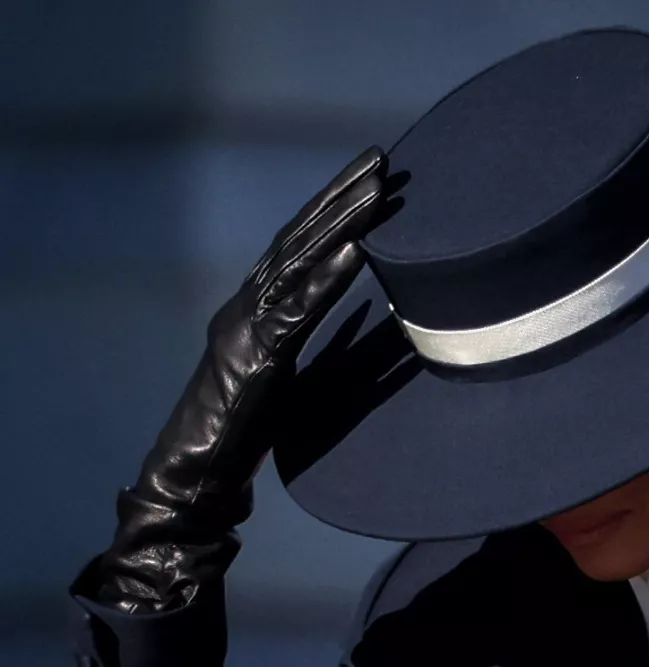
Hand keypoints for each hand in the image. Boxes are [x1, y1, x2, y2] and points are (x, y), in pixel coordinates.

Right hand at [92, 146, 388, 612]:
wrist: (197, 473)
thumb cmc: (247, 428)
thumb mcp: (291, 371)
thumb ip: (321, 338)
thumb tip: (370, 322)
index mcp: (256, 305)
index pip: (297, 242)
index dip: (332, 206)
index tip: (370, 176)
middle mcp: (248, 303)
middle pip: (299, 235)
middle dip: (341, 194)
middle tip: (380, 157)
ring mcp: (249, 325)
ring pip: (299, 260)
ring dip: (342, 221)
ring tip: (379, 188)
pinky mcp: (259, 355)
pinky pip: (299, 309)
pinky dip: (329, 277)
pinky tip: (359, 249)